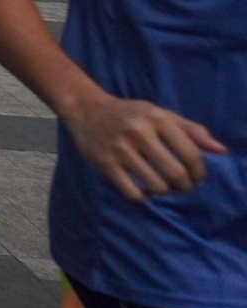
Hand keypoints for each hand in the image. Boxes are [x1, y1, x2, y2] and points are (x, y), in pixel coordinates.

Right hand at [62, 93, 225, 201]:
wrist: (86, 109)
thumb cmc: (130, 114)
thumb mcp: (161, 114)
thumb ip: (192, 130)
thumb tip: (221, 150)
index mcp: (157, 119)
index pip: (191, 154)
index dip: (200, 172)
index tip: (197, 178)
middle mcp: (139, 133)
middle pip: (176, 174)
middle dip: (184, 187)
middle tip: (181, 187)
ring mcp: (120, 149)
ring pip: (156, 186)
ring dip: (164, 192)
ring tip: (163, 187)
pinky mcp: (105, 163)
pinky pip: (132, 193)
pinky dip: (143, 198)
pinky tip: (143, 191)